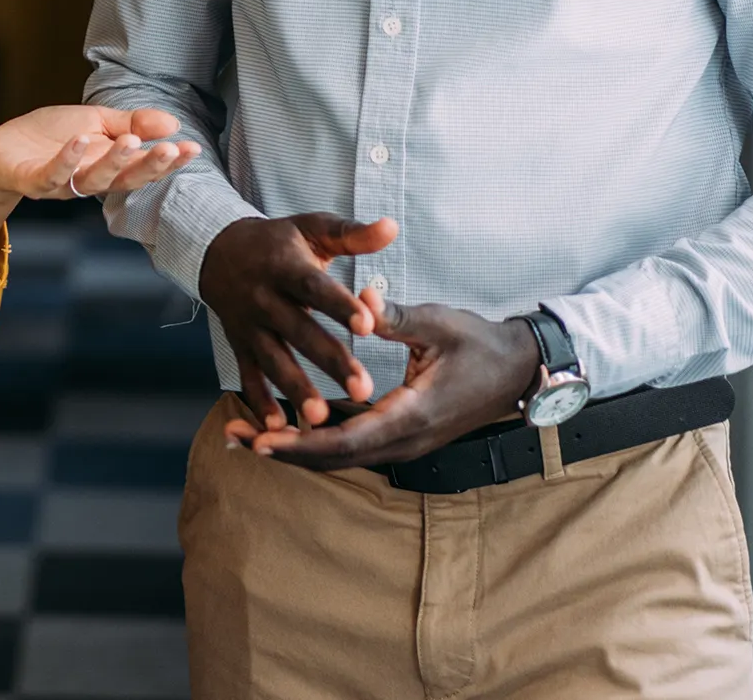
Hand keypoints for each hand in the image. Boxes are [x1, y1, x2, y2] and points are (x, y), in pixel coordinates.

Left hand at [0, 107, 193, 279]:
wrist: (1, 148)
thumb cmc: (50, 137)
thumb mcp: (95, 122)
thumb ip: (131, 124)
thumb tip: (174, 123)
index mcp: (108, 166)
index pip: (143, 167)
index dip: (168, 162)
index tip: (192, 149)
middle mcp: (89, 180)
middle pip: (125, 180)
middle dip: (149, 166)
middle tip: (169, 149)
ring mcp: (61, 183)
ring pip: (92, 180)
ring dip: (113, 162)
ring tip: (129, 141)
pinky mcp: (32, 180)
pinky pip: (52, 174)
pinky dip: (67, 159)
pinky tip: (81, 140)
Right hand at [198, 213, 393, 430]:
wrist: (218, 251)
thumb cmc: (278, 242)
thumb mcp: (311, 228)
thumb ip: (352, 234)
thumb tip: (391, 228)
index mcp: (285, 266)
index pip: (314, 287)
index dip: (339, 305)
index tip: (368, 324)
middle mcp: (264, 298)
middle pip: (299, 331)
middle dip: (330, 361)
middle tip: (364, 389)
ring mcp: (248, 325)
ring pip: (273, 360)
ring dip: (296, 389)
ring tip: (321, 420)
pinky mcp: (238, 345)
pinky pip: (248, 376)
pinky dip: (260, 402)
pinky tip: (279, 427)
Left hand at [237, 299, 539, 470]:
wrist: (518, 370)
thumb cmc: (480, 344)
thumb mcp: (438, 323)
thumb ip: (394, 314)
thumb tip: (356, 295)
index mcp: (412, 415)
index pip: (347, 440)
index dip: (301, 442)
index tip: (262, 439)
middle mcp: (405, 439)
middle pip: (334, 456)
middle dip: (284, 451)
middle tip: (235, 438)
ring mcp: (403, 442)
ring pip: (340, 454)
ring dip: (294, 447)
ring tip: (244, 435)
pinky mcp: (400, 434)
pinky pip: (351, 443)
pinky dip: (315, 438)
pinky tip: (283, 428)